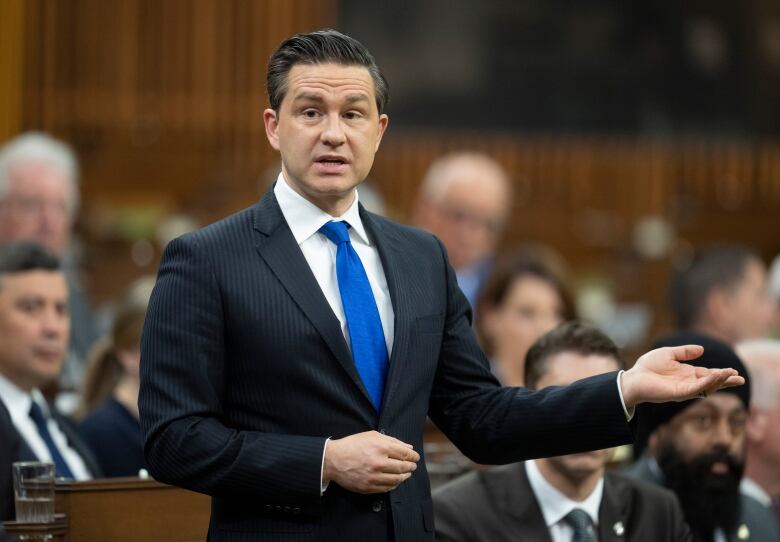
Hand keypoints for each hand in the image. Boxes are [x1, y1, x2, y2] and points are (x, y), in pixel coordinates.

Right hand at [323, 430, 419, 493]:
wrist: (333, 459)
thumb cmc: (352, 445)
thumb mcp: (371, 436)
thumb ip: (392, 440)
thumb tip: (408, 447)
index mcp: (381, 447)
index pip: (404, 453)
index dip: (413, 456)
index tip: (415, 457)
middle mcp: (379, 463)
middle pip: (402, 467)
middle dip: (410, 466)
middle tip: (413, 466)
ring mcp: (374, 477)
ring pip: (397, 479)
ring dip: (404, 476)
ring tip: (406, 474)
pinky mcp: (368, 487)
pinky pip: (387, 488)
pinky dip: (394, 485)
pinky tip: (395, 481)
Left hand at [620, 344, 744, 407]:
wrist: (632, 378)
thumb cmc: (647, 367)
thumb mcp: (668, 354)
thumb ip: (684, 352)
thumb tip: (701, 349)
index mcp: (686, 373)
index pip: (707, 374)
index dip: (720, 373)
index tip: (733, 371)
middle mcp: (688, 382)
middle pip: (711, 382)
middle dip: (725, 380)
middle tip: (741, 379)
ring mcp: (684, 389)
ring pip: (706, 386)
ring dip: (719, 381)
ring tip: (732, 376)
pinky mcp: (679, 393)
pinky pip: (696, 388)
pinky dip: (707, 382)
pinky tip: (716, 376)